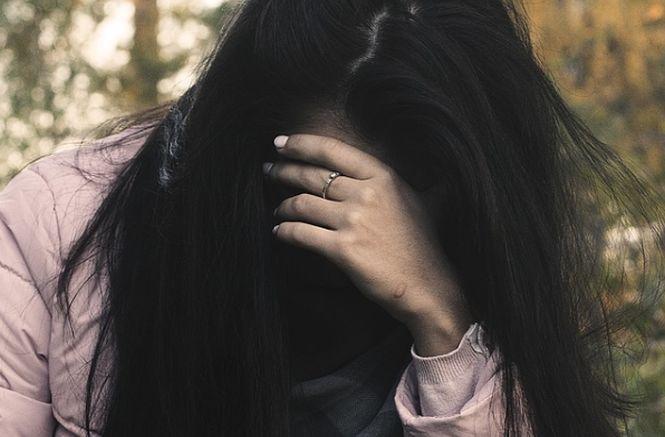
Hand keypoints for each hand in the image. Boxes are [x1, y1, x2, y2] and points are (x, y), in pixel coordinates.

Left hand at [264, 133, 470, 345]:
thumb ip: (402, 184)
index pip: (333, 151)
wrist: (427, 286)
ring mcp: (353, 221)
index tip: (281, 142)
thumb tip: (408, 170)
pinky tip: (279, 231)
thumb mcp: (422, 202)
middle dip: (284, 170)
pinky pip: (301, 234)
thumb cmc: (423, 247)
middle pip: (312, 175)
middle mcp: (367, 194)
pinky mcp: (342, 249)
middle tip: (269, 169)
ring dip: (282, 205)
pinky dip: (284, 231)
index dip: (301, 143)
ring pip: (302, 204)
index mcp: (384, 177)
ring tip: (276, 207)